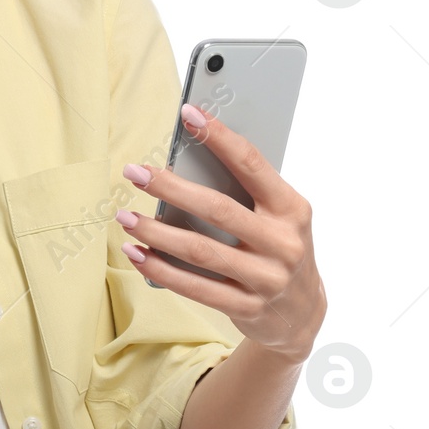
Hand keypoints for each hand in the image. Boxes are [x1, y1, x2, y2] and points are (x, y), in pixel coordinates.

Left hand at [115, 103, 325, 361]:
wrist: (303, 315)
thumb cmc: (280, 250)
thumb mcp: (279, 218)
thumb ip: (246, 194)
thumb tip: (187, 164)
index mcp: (291, 209)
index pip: (253, 164)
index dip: (220, 137)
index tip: (189, 114)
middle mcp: (283, 242)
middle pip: (218, 209)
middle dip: (171, 187)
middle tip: (134, 172)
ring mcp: (266, 278)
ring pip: (200, 251)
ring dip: (156, 233)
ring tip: (126, 217)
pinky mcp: (247, 307)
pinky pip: (196, 288)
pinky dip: (161, 270)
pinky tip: (136, 255)